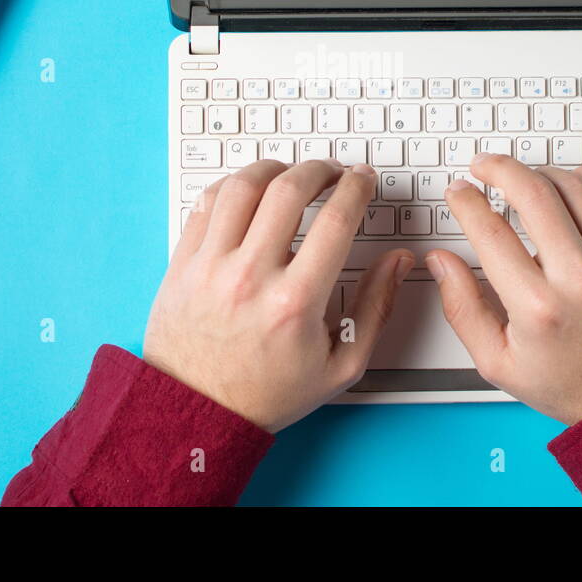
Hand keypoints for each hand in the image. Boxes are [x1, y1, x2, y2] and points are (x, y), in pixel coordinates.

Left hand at [144, 159, 412, 431]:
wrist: (198, 413)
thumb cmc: (268, 393)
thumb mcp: (341, 365)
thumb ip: (377, 308)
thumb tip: (399, 262)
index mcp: (295, 302)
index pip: (336, 220)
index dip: (356, 188)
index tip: (362, 179)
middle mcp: (251, 277)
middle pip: (289, 190)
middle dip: (319, 169)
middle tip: (332, 171)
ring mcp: (211, 266)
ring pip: (243, 186)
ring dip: (274, 168)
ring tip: (289, 174)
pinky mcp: (183, 263)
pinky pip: (206, 203)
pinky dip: (232, 185)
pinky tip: (250, 190)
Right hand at [424, 155, 581, 425]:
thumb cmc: (572, 383)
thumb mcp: (499, 362)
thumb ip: (462, 308)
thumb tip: (441, 262)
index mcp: (537, 307)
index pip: (489, 231)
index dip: (465, 201)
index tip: (458, 192)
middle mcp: (579, 278)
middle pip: (532, 193)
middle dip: (497, 168)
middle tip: (483, 166)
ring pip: (573, 186)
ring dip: (540, 172)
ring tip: (523, 178)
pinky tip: (572, 179)